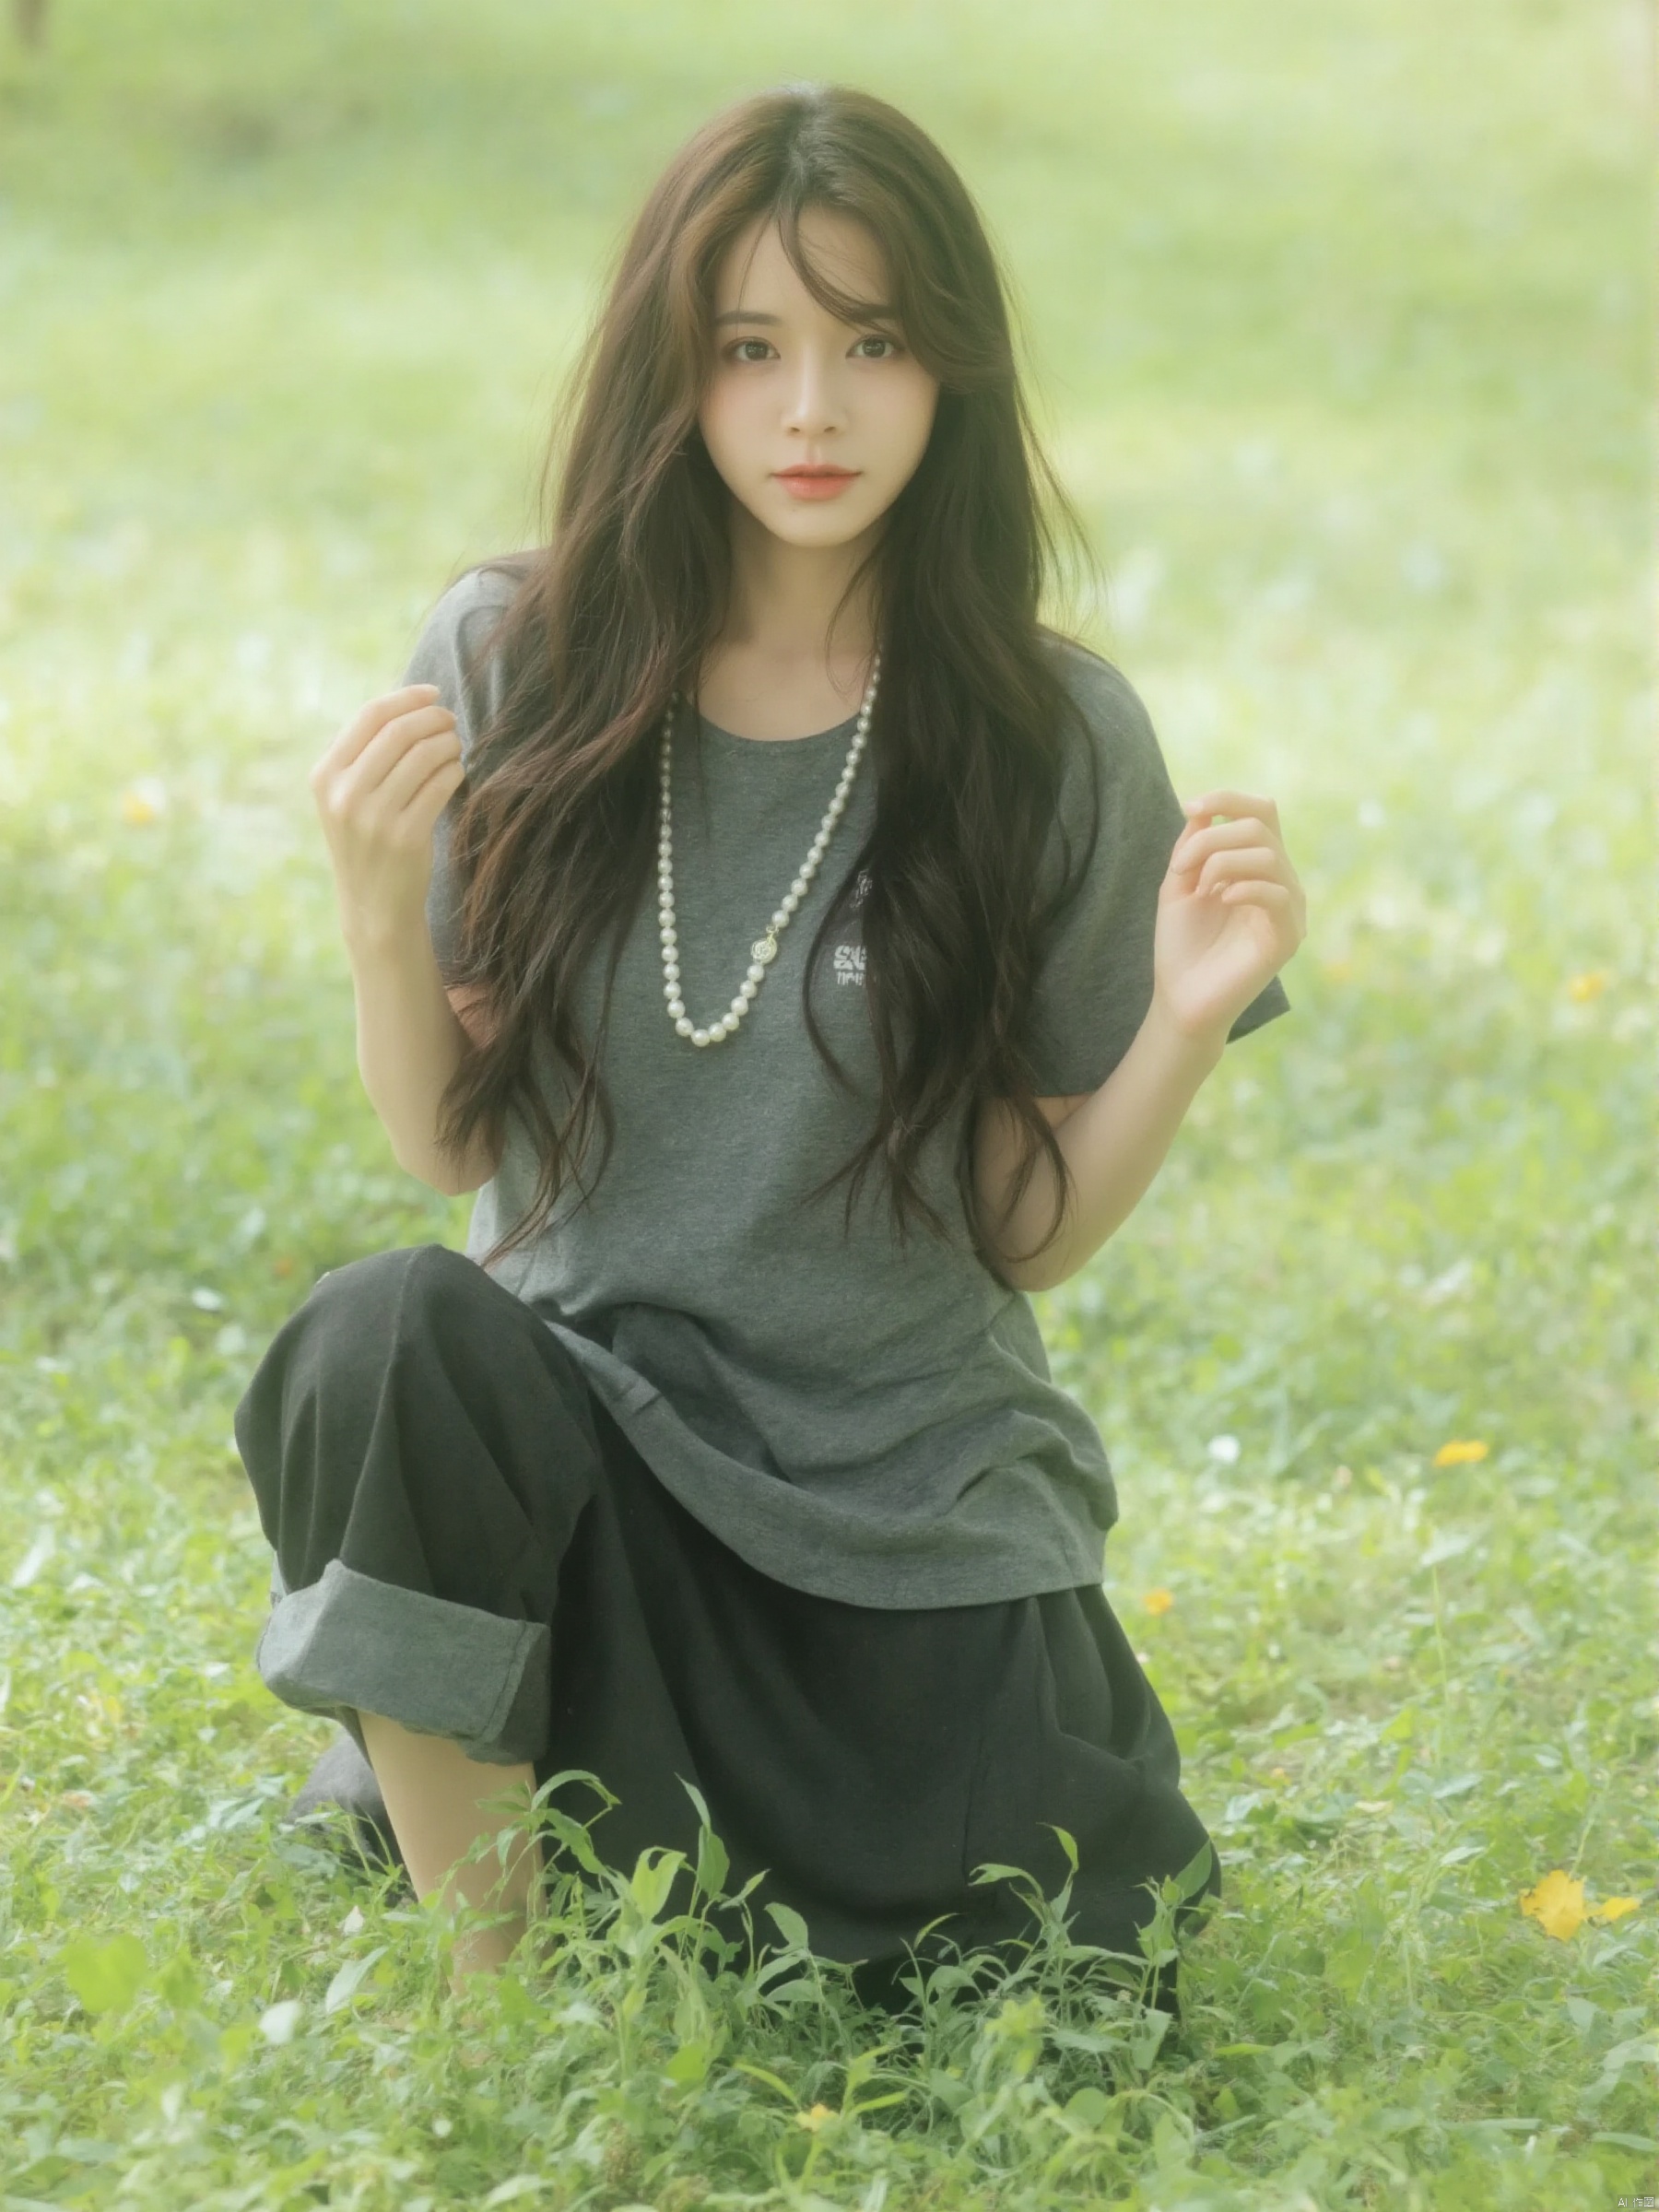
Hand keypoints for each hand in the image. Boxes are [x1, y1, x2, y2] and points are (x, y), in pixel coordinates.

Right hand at [309, 684, 464, 952]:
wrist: (374, 906)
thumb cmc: (368, 841)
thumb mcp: (347, 798)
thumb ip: (365, 755)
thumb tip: (409, 704)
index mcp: (325, 776)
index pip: (370, 716)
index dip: (407, 698)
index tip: (434, 693)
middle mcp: (345, 794)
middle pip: (400, 731)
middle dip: (434, 719)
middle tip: (451, 723)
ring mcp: (374, 817)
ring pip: (424, 755)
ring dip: (448, 743)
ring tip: (455, 748)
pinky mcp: (406, 836)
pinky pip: (441, 784)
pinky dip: (454, 770)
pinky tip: (456, 772)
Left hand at [1152, 788, 1305, 1042]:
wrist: (1180, 998)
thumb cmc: (1181, 945)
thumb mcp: (1179, 884)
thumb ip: (1194, 845)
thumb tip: (1205, 807)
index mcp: (1258, 867)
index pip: (1262, 813)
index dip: (1229, 799)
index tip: (1190, 808)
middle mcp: (1281, 882)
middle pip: (1261, 826)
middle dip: (1213, 836)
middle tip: (1181, 867)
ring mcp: (1288, 910)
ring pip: (1268, 855)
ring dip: (1222, 861)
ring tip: (1199, 889)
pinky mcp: (1287, 937)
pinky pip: (1278, 894)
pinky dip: (1244, 886)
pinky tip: (1220, 899)